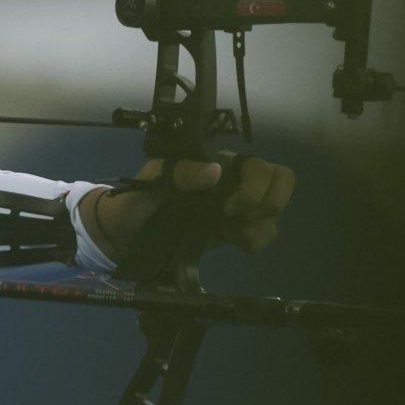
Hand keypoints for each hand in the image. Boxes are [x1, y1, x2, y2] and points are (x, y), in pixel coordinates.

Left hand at [79, 155, 295, 262]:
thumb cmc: (135, 200)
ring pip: (273, 212)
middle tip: (235, 218)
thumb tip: (214, 170)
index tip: (227, 206)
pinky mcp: (232, 230)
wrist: (123, 234)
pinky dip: (253, 240)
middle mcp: (232, 182)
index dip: (255, 186)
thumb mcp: (150, 181)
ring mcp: (235, 207)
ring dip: (258, 226)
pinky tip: (229, 240)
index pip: (260, 165)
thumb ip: (179, 173)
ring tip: (228, 232)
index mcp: (216, 163)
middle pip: (280, 182)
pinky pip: (263, 232)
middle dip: (268, 203)